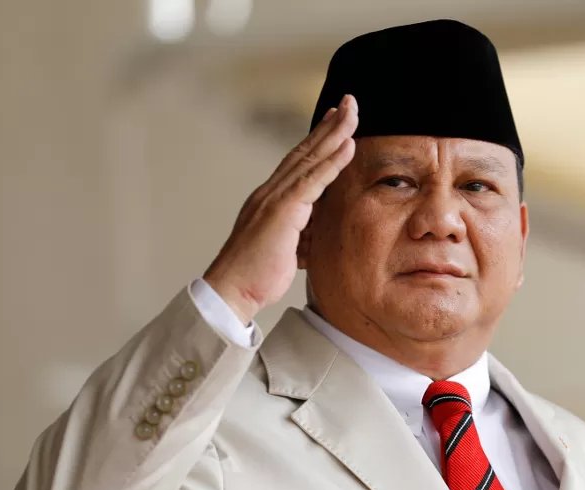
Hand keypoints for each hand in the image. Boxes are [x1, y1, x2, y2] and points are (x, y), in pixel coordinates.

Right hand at [203, 94, 358, 323]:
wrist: (232, 291)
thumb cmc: (256, 276)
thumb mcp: (285, 250)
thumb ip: (300, 235)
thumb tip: (314, 233)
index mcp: (271, 200)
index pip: (298, 163)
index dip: (318, 141)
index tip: (336, 122)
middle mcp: (271, 192)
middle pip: (305, 151)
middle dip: (328, 125)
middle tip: (349, 102)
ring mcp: (275, 198)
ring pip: (310, 158)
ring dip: (334, 133)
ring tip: (352, 112)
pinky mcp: (282, 210)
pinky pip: (313, 180)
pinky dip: (332, 161)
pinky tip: (348, 144)